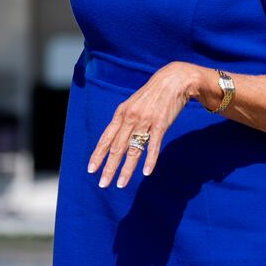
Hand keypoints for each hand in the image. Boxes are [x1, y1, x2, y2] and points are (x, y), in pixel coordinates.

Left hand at [87, 62, 205, 188]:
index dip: (98, 155)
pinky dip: (150, 160)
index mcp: (121, 114)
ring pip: (133, 150)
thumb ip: (125, 120)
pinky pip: (153, 145)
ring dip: (126, 169)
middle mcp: (130, 118)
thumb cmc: (153, 94)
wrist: (173, 81)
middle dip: (109, 168)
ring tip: (120, 184)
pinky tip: (146, 172)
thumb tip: (116, 138)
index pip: (106, 138)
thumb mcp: (133, 104)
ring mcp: (145, 121)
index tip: (91, 170)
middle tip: (103, 184)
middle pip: (117, 148)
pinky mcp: (161, 124)